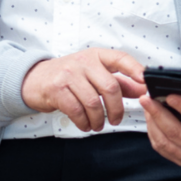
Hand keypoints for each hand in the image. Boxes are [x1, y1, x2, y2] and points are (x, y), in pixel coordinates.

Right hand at [21, 48, 145, 131]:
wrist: (34, 79)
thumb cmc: (69, 77)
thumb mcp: (94, 74)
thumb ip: (119, 81)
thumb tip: (143, 89)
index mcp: (97, 55)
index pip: (120, 59)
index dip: (135, 70)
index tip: (146, 82)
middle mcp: (84, 61)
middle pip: (110, 87)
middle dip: (116, 108)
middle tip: (116, 120)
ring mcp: (69, 74)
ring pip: (93, 102)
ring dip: (99, 119)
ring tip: (99, 124)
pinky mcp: (57, 89)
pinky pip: (77, 110)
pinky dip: (84, 122)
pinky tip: (86, 125)